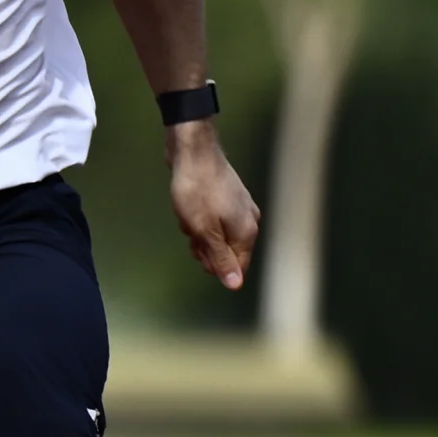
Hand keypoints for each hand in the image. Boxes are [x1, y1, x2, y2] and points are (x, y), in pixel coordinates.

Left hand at [165, 126, 259, 290]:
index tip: (198, 249)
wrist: (194, 150)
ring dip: (199, 231)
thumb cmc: (197, 192)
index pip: (237, 266)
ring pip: (217, 234)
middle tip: (191, 230)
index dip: (215, 265)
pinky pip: (214, 219)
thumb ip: (221, 259)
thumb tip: (236, 285)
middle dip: (205, 246)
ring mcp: (240, 207)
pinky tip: (190, 206)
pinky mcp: (228, 196)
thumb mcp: (205, 231)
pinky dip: (200, 217)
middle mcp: (249, 221)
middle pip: (227, 251)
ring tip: (187, 214)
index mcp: (247, 232)